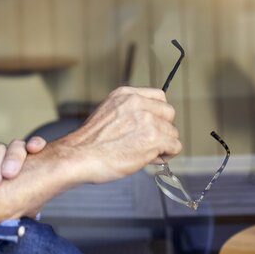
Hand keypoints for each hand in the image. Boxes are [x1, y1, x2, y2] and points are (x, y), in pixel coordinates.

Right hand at [61, 86, 181, 184]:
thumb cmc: (90, 143)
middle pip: (169, 113)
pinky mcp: (153, 137)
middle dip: (163, 128)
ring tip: (145, 153)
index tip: (152, 125)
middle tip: (149, 142)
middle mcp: (137, 102)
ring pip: (172, 132)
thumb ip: (129, 113)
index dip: (158, 114)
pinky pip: (175, 146)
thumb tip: (150, 125)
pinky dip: (166, 155)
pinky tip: (149, 159)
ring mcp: (146, 119)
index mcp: (125, 94)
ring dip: (163, 145)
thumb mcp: (108, 113)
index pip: (158, 96)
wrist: (79, 156)